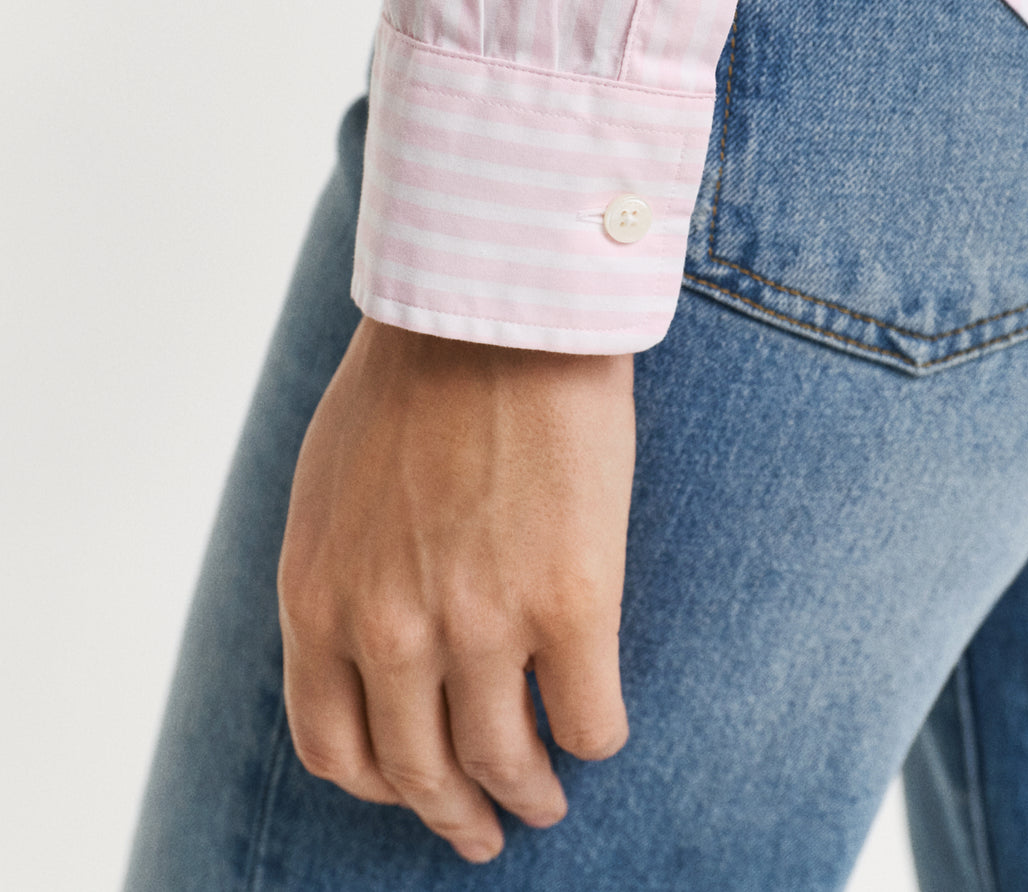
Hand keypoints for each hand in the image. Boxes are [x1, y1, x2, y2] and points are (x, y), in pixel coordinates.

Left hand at [277, 317, 635, 862]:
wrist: (495, 306)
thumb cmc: (412, 376)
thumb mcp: (328, 485)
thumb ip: (336, 575)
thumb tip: (362, 642)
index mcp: (321, 599)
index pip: (335, 747)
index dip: (380, 782)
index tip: (413, 787)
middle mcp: (391, 628)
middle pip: (422, 773)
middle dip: (456, 816)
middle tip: (484, 829)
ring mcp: (482, 621)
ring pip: (508, 764)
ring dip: (529, 796)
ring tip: (547, 798)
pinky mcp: (572, 598)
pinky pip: (592, 720)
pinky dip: (596, 741)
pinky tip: (598, 727)